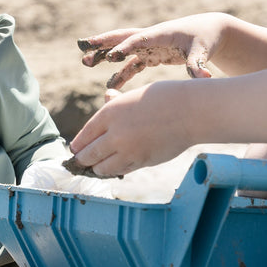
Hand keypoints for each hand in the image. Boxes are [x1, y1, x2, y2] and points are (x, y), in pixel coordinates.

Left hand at [67, 81, 193, 176]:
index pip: (84, 135)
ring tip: (95, 168)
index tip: (76, 149)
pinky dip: (114, 171)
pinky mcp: (141, 161)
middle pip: (88, 154)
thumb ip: (116, 104)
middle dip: (82, 160)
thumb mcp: (134, 95)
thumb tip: (107, 97)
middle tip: (79, 163)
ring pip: (102, 167)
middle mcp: (115, 133)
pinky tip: (113, 169)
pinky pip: (120, 171)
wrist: (190, 111)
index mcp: (110, 112)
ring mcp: (128, 150)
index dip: (78, 145)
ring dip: (97, 169)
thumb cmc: (164, 98)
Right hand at [77, 17, 219, 95]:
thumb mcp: (202, 50)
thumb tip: (203, 77)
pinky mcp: (151, 55)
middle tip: (83, 47)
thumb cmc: (206, 38)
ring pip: (122, 50)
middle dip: (102, 42)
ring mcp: (149, 46)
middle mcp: (150, 38)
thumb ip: (197, 63)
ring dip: (104, 55)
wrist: (210, 31)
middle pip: (121, 38)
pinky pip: (132, 65)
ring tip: (85, 62)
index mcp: (160, 34)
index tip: (110, 57)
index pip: (138, 40)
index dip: (124, 48)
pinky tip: (110, 87)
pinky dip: (120, 74)